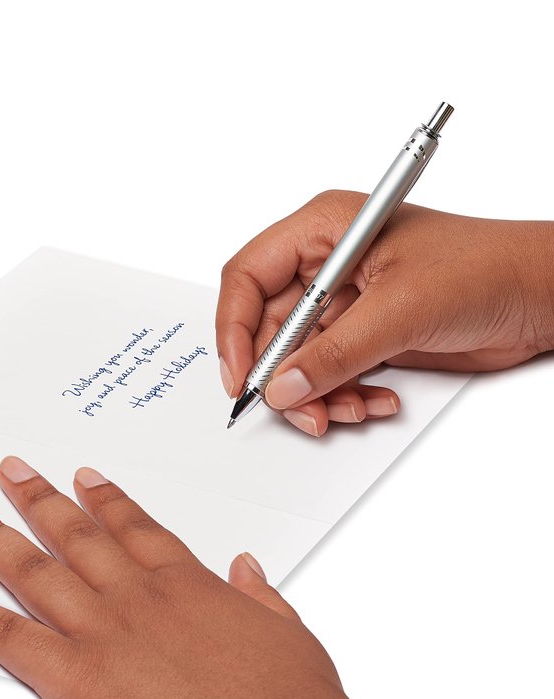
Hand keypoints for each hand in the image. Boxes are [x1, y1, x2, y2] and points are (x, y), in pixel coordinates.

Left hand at [0, 456, 362, 698]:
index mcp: (187, 583)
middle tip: (11, 470)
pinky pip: (2, 633)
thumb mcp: (289, 637)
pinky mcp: (72, 678)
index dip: (106, 498)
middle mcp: (136, 596)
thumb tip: (248, 567)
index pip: (136, 526)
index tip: (83, 475)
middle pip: (73, 534)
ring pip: (32, 568)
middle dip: (37, 498)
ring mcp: (100, 632)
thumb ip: (262, 596)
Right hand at [216, 190, 553, 435]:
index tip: (241, 375)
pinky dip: (344, 397)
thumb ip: (335, 353)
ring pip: (297, 361)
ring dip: (316, 395)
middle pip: (269, 329)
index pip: (248, 277)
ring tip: (350, 409)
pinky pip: (329, 375)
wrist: (541, 296)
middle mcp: (325, 267)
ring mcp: (344, 305)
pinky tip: (377, 400)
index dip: (234, 328)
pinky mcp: (363, 336)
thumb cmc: (487, 268)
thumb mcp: (401, 309)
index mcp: (322, 230)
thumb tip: (282, 388)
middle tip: (299, 409)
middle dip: (281, 375)